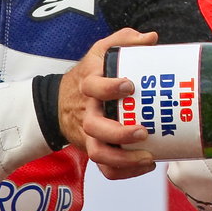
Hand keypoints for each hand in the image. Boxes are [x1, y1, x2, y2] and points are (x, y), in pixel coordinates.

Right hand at [59, 28, 159, 179]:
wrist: (59, 102)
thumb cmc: (90, 74)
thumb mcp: (101, 51)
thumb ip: (124, 40)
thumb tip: (152, 39)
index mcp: (89, 85)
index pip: (93, 87)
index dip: (109, 88)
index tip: (129, 86)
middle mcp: (87, 113)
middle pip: (96, 128)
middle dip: (119, 133)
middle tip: (143, 131)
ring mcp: (88, 134)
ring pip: (99, 154)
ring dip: (123, 160)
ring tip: (148, 157)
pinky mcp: (92, 149)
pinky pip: (104, 168)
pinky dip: (124, 172)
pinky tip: (146, 165)